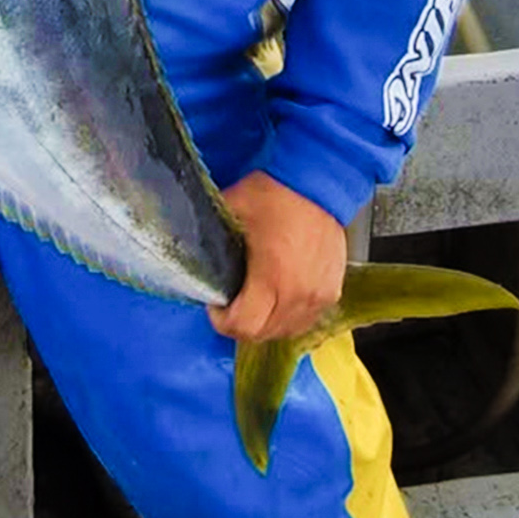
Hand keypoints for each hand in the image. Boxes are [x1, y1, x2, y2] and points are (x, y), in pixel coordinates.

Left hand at [207, 172, 346, 346]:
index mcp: (272, 277)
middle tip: (230, 305)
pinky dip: (287, 318)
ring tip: (253, 302)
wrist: (319, 183)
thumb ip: (207, 236)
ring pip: (286, 331)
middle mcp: (299, 293)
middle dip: (240, 325)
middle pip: (263, 334)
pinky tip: (276, 301)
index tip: (215, 305)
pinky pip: (305, 321)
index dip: (223, 321)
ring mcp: (319, 295)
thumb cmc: (275, 194)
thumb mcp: (230, 210)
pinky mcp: (332, 291)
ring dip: (265, 324)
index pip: (244, 326)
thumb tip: (186, 250)